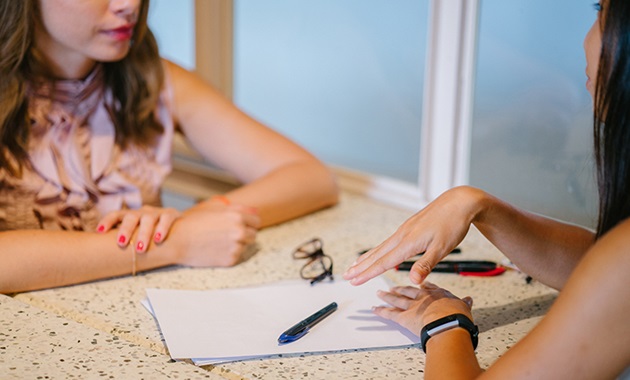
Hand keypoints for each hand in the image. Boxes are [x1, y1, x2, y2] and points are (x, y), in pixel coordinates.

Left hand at [97, 205, 180, 252]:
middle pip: (131, 217)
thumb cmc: (151, 235)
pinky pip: (166, 219)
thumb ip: (125, 241)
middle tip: (122, 243)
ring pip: (148, 219)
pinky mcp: (171, 214)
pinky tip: (158, 239)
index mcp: (131, 216)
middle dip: (126, 229)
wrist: (178, 228)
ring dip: (143, 233)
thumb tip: (102, 256)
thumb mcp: (137, 234)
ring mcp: (157, 213)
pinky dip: (162, 228)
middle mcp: (142, 212)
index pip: (116, 215)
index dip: (107, 221)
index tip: (100, 231)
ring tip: (140, 248)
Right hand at [170, 201, 260, 266]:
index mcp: (237, 216)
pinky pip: (237, 256)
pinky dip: (229, 254)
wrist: (177, 241)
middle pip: (253, 234)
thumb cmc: (194, 222)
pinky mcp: (230, 260)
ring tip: (219, 241)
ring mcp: (236, 246)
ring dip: (237, 244)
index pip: (256, 221)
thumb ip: (239, 209)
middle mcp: (239, 231)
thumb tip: (256, 211)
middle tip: (227, 235)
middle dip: (244, 234)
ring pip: (246, 246)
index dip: (249, 223)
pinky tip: (215, 249)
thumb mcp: (215, 209)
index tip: (241, 225)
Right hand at [343, 186, 484, 284]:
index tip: (354, 281)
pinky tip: (378, 252)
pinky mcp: (409, 227)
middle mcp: (402, 235)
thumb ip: (425, 265)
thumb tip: (412, 281)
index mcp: (409, 242)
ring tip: (354, 265)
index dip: (368, 273)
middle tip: (345, 275)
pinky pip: (388, 242)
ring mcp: (405, 230)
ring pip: (381, 247)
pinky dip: (378, 250)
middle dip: (361, 267)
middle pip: (377, 254)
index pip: (384, 262)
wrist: (459, 202)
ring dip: (367, 258)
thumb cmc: (453, 224)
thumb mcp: (442, 248)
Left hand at [373, 282, 472, 336]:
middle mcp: (422, 297)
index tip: (418, 283)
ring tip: (380, 294)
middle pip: (408, 291)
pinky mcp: (404, 317)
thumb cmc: (457, 317)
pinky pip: (389, 314)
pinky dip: (381, 311)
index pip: (427, 287)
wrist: (448, 324)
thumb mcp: (464, 307)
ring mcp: (412, 306)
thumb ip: (464, 303)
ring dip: (387, 297)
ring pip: (396, 299)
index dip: (422, 285)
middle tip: (393, 287)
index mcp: (437, 294)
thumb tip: (469, 300)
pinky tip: (374, 309)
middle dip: (400, 289)